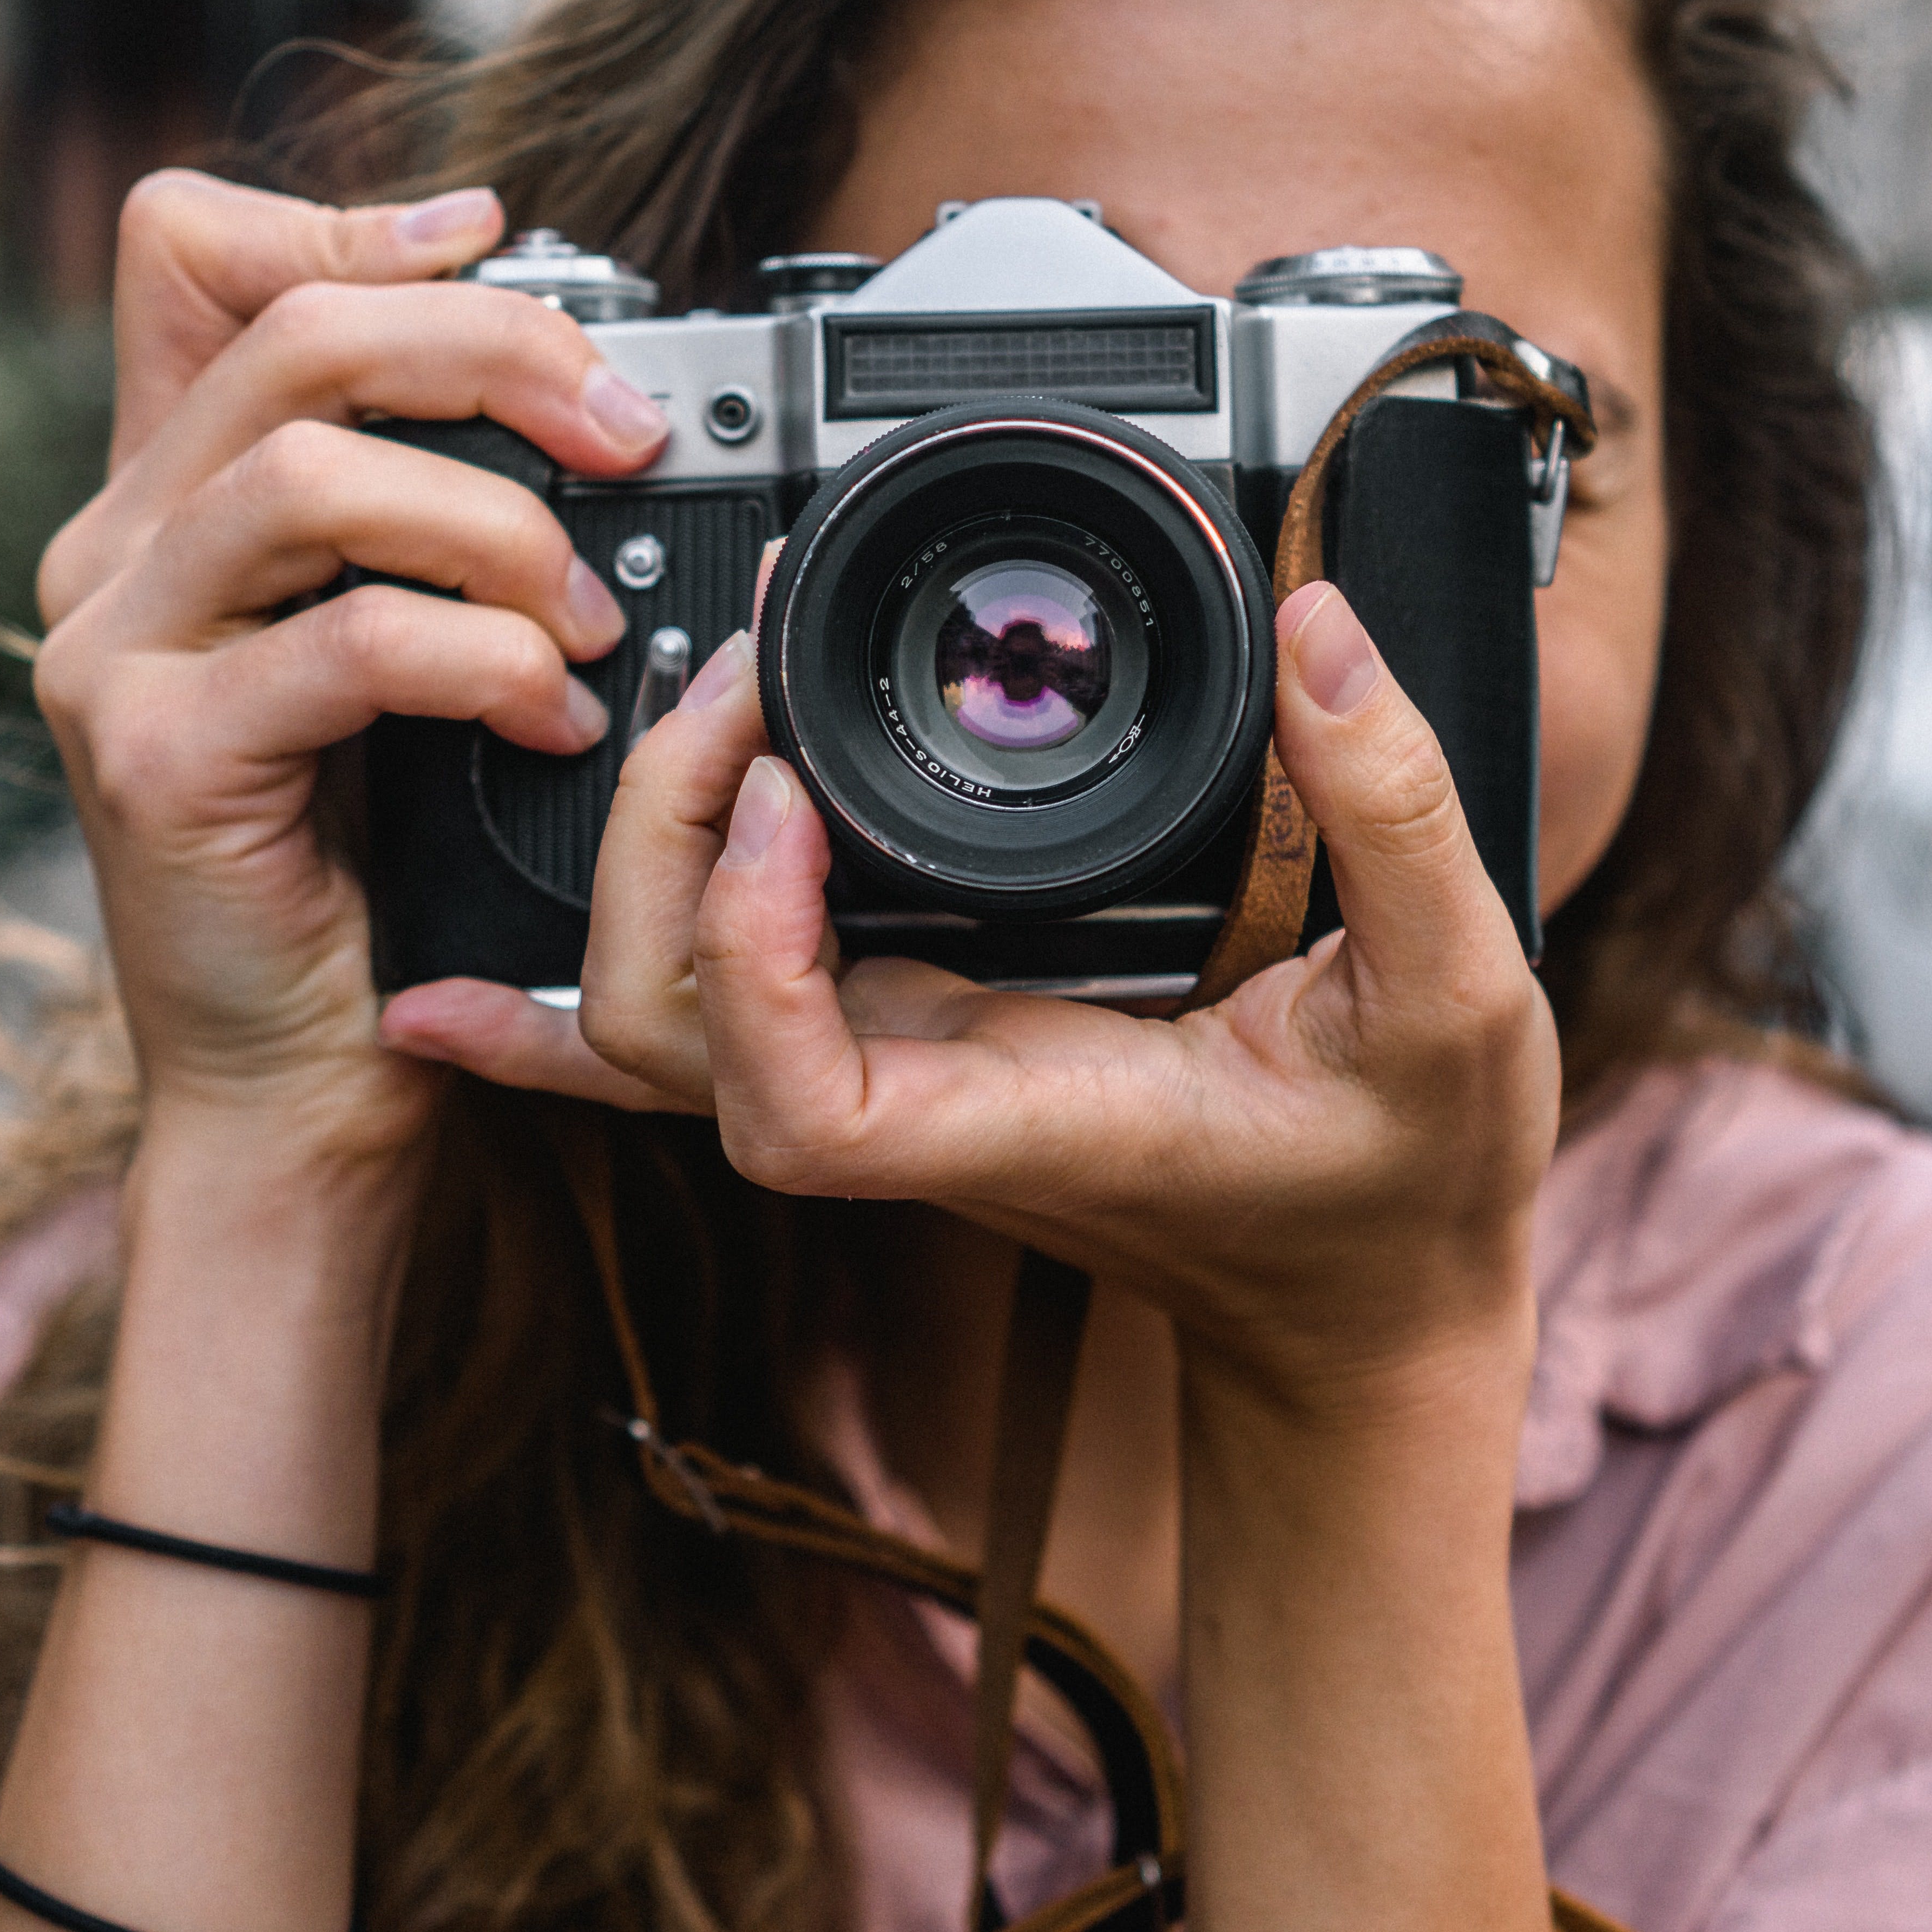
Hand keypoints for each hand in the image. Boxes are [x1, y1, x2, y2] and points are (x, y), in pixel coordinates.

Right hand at [30, 169, 673, 1179]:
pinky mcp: (157, 758)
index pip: (191, 253)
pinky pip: (349, 643)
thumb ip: (432, 512)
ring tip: (587, 618)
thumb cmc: (374, 863)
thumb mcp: (400, 646)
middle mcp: (111, 551)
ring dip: (498, 526)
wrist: (298, 1078)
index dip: (346, 219)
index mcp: (164, 495)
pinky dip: (483, 663)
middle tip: (628, 430)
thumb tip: (583, 387)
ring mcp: (114, 652)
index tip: (498, 241)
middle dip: (494, 350)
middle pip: (294, 334)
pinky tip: (549, 716)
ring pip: (313, 472)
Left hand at [388, 583, 1559, 1404]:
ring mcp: (895, 1078)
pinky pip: (705, 1018)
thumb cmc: (1406, 1180)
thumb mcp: (1465, 997)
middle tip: (750, 673)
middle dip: (660, 845)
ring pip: (650, 1024)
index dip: (748, 950)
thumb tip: (1320, 631)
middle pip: (667, 1035)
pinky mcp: (903, 1041)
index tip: (793, 795)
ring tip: (705, 692)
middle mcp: (924, 1105)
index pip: (799, 1100)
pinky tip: (466, 968)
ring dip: (632, 858)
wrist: (1368, 1300)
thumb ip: (1403, 813)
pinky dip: (571, 994)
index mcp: (1029, 1112)